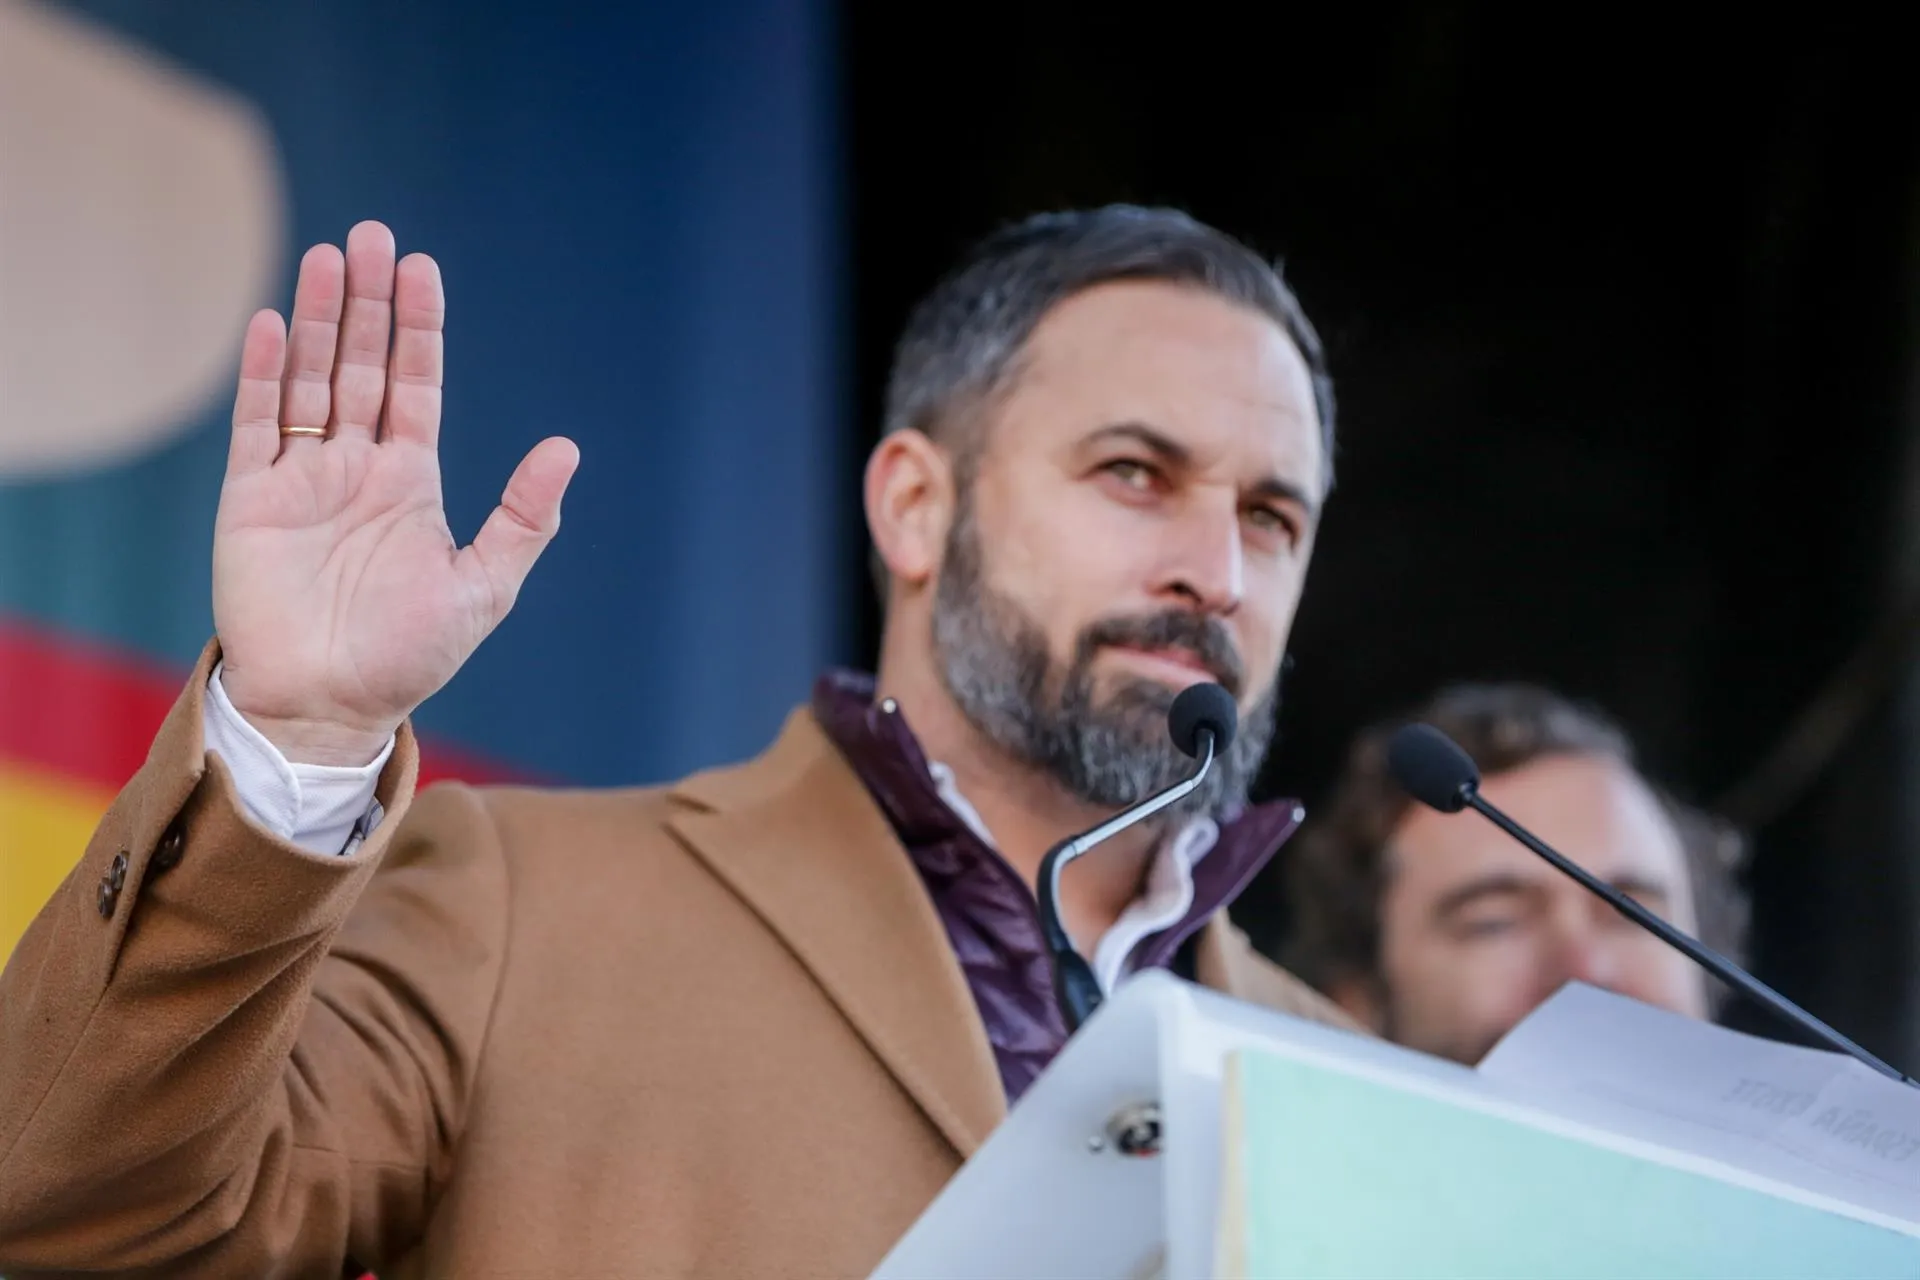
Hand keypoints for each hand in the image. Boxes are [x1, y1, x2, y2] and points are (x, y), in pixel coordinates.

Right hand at [213, 222, 577, 764]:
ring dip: (317, 318)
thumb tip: (567, 448)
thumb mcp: (483, 585)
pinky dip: (264, 373)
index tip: (422, 267)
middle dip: (369, 302)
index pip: (416, 385)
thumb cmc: (408, 654)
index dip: (419, 327)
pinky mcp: (250, 500)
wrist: (328, 706)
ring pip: (310, 379)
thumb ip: (522, 518)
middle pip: (362, 364)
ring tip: (328, 256)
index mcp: (410, 481)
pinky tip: (272, 324)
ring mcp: (302, 479)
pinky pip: (258, 424)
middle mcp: (356, 468)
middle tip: (373, 235)